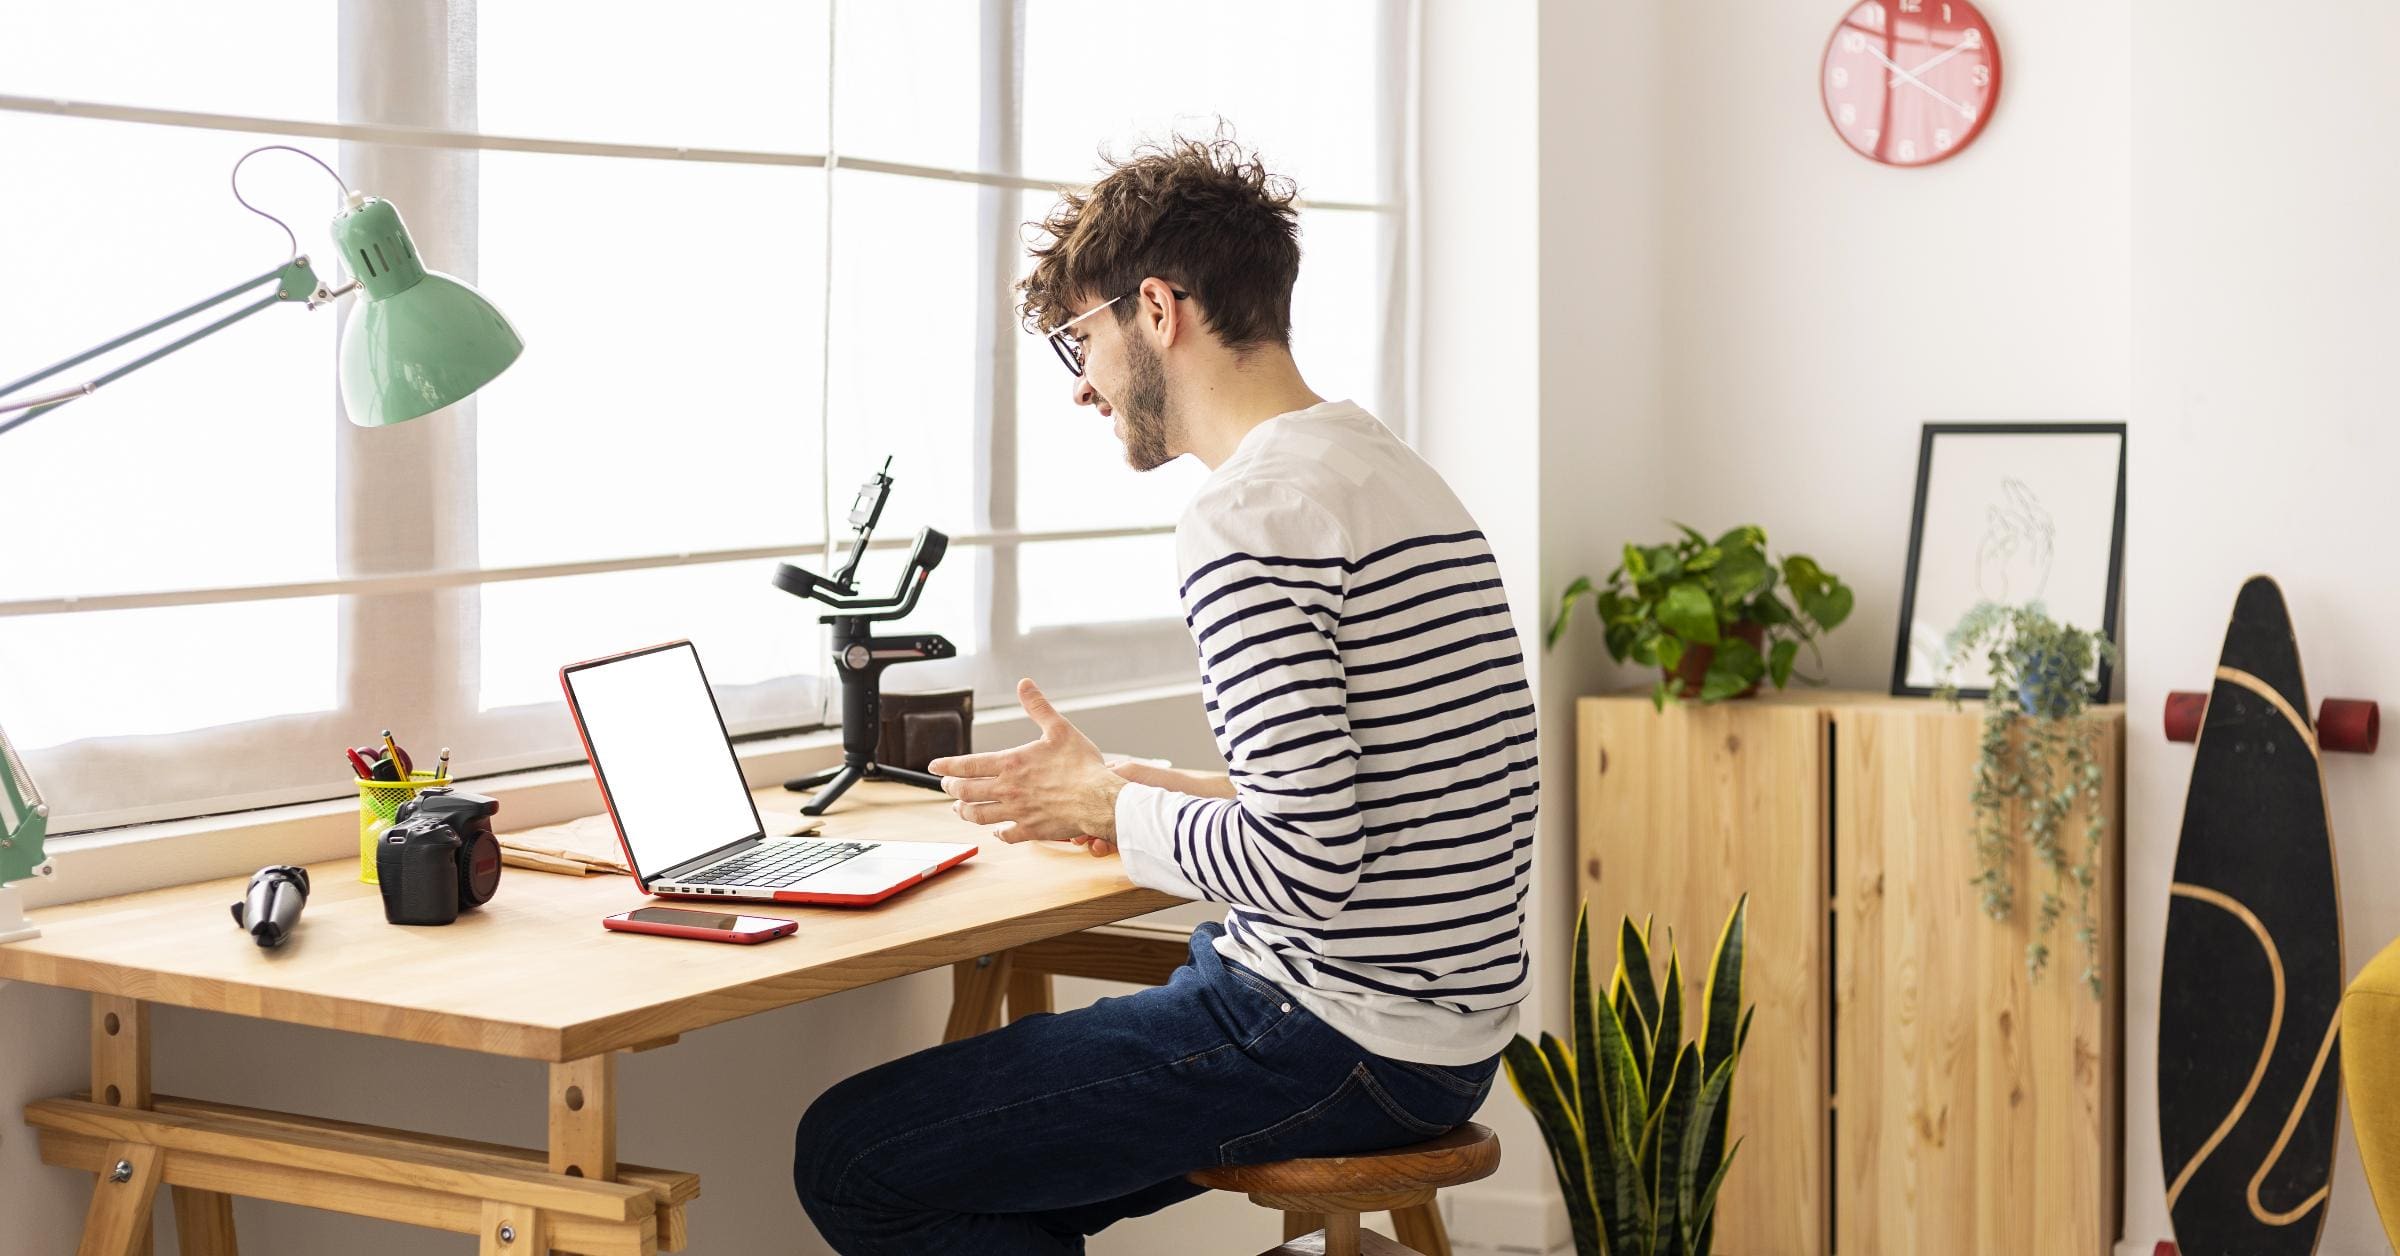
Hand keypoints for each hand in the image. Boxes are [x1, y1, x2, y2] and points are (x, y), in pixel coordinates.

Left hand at [931, 678, 1125, 848]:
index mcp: (1011, 763)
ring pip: (979, 815)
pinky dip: (997, 832)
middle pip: (967, 791)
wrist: (1098, 799)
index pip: (968, 765)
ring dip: (964, 811)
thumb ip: (1038, 707)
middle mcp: (1008, 789)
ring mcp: (1017, 812)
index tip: (934, 767)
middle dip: (951, 788)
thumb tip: (1024, 684)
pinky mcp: (1030, 830)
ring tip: (958, 808)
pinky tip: (996, 831)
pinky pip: (1006, 834)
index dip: (947, 766)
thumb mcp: (1059, 728)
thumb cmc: (1082, 765)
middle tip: (945, 785)